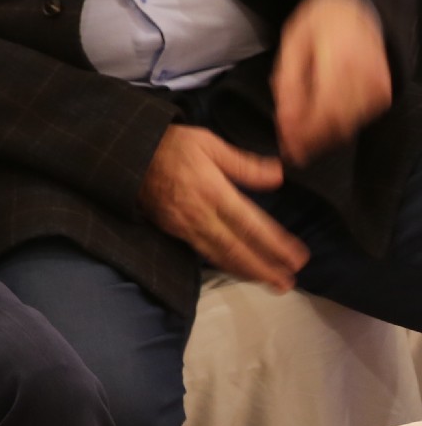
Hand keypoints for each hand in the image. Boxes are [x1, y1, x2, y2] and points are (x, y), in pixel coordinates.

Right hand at [138, 124, 306, 289]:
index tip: (297, 257)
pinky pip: (203, 252)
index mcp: (212, 190)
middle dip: (264, 267)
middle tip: (288, 282)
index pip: (250, 224)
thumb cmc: (172, 144)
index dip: (275, 244)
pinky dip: (225, 265)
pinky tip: (239, 270)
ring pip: (220, 256)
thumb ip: (243, 163)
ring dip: (247, 271)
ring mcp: (184, 226)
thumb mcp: (208, 142)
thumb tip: (278, 176)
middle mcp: (199, 214)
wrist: (128, 154)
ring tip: (271, 283)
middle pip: (237, 248)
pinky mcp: (173, 231)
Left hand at [274, 0, 393, 165]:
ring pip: (349, 125)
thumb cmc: (319, 22)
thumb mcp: (293, 45)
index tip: (285, 143)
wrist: (354, 6)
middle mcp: (364, 76)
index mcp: (339, 61)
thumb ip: (289, 83)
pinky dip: (339, 124)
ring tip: (300, 137)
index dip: (303, 131)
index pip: (322, 110)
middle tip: (290, 147)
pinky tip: (321, 123)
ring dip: (323, 135)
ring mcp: (378, 85)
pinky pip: (360, 118)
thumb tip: (285, 119)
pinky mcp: (383, 91)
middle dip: (310, 139)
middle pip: (337, 123)